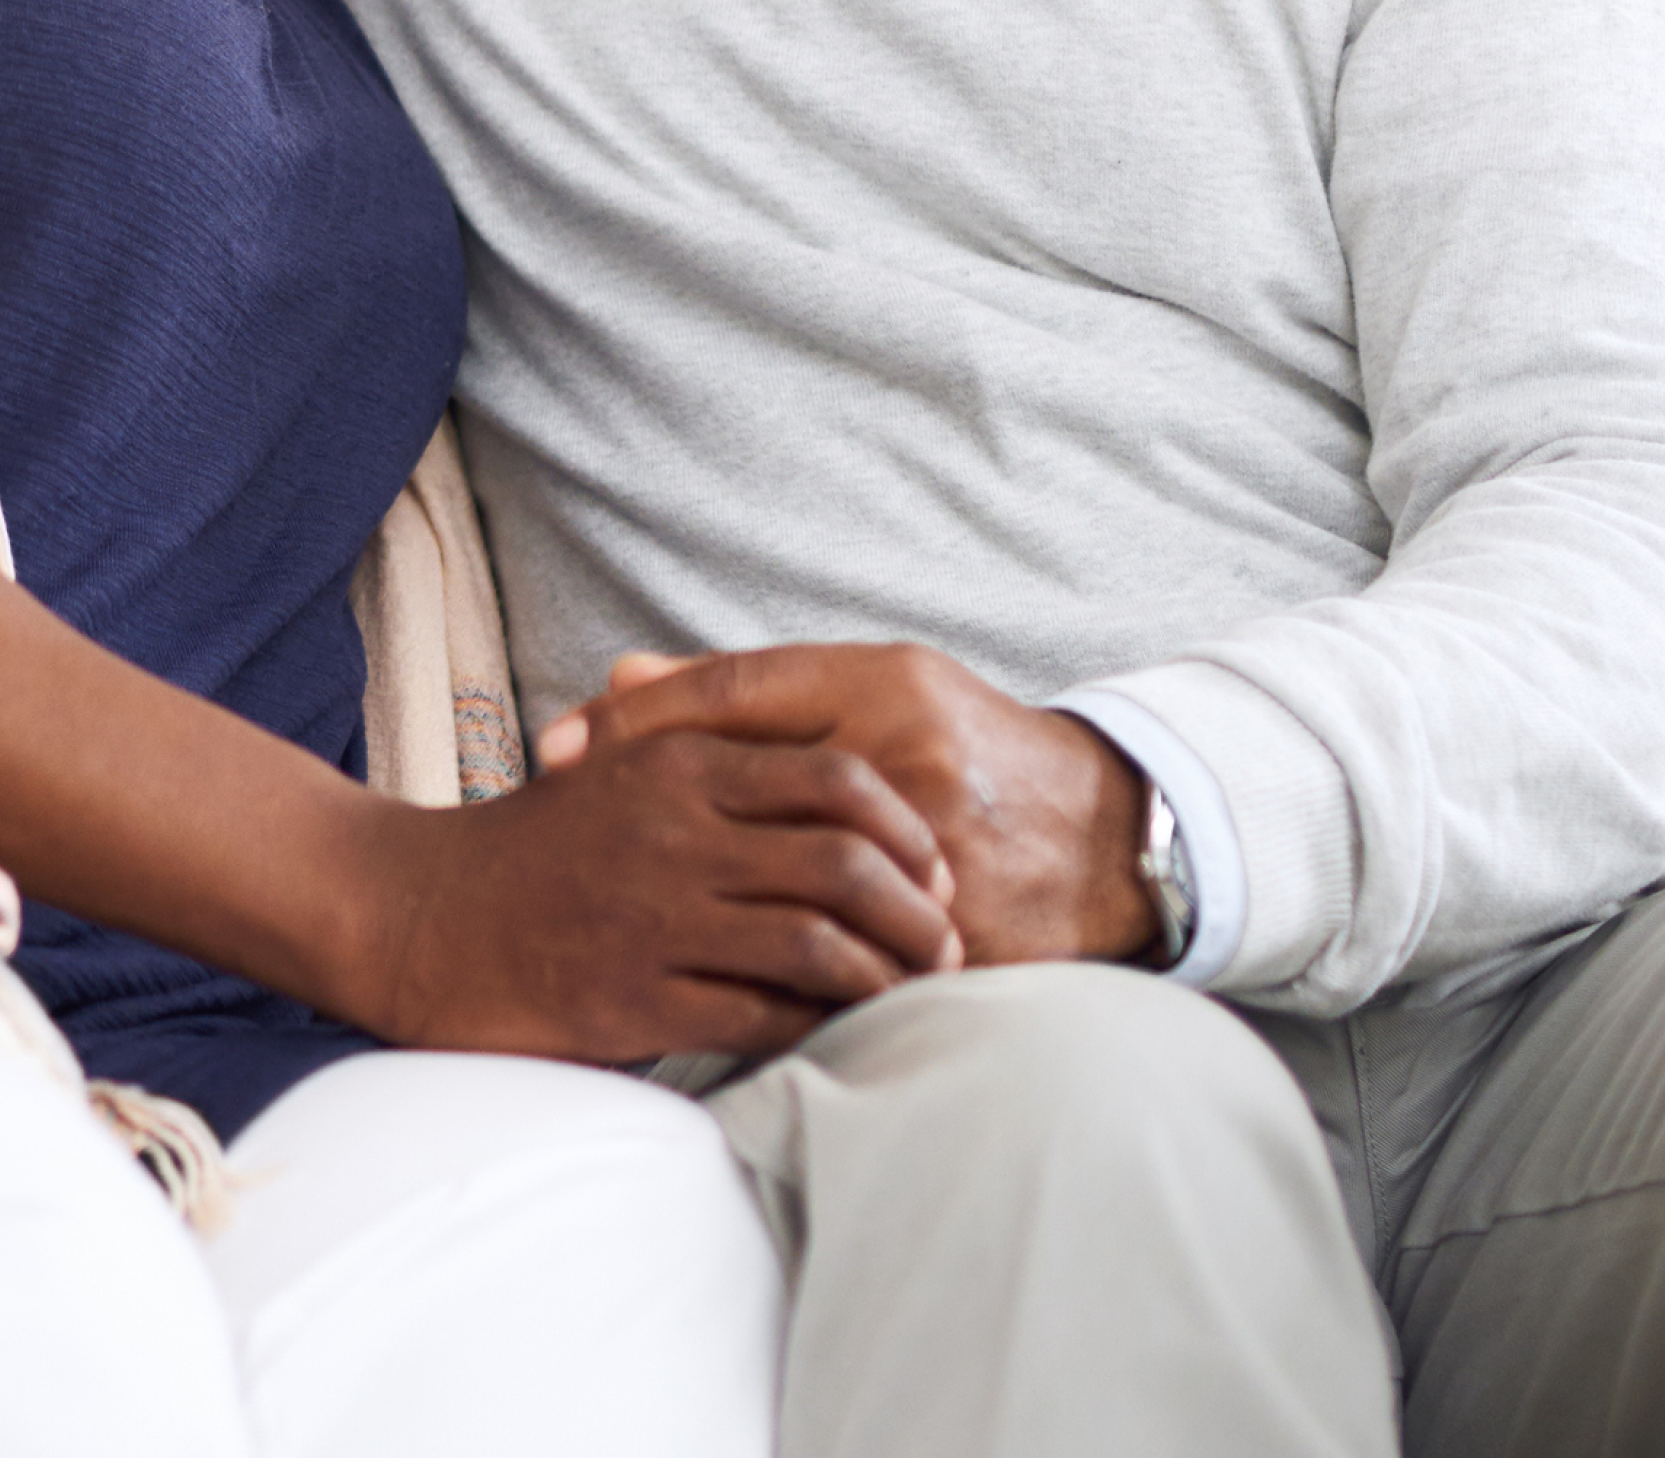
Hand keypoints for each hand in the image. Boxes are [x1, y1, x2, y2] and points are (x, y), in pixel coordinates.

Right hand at [324, 725, 963, 1067]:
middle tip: (948, 945)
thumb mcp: (615, 770)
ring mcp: (652, 918)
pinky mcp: (631, 998)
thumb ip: (709, 756)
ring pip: (817, 944)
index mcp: (676, 764)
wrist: (413, 915)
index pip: (838, 779)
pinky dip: (816, 1026)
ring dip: (884, 976)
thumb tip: (826, 775)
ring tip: (909, 993)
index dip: (906, 827)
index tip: (934, 865)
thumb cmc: (530, 849)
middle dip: (921, 912)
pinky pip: (761, 1016)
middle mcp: (672, 832)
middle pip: (847, 863)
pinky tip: (832, 1030)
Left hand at [543, 642, 1159, 969]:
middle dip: (653, 827)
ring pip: (801, 894)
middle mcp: (915, 761)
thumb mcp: (870, 688)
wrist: (1107, 832)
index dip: (639, 718)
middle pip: (751, 793)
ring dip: (714, 914)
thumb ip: (746, 691)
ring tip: (632, 927)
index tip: (557, 748)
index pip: (739, 689)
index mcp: (888, 688)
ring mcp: (949, 855)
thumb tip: (616, 679)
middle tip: (574, 852)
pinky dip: (792, 981)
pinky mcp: (975, 938)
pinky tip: (723, 985)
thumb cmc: (963, 749)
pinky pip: (862, 971)